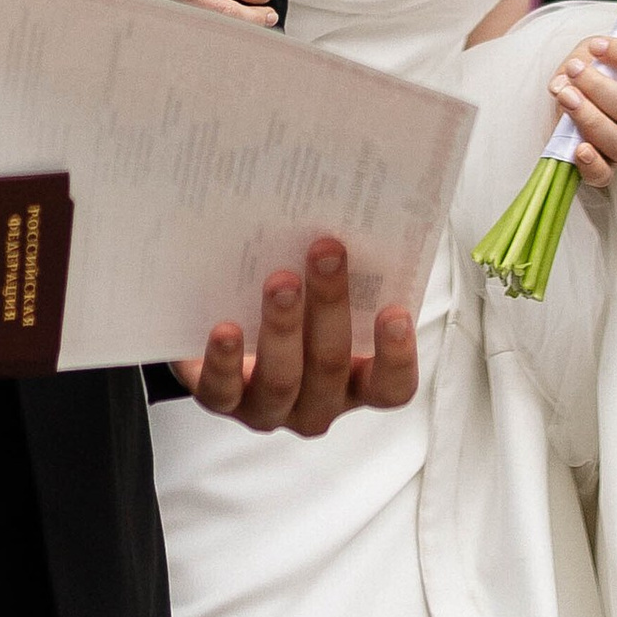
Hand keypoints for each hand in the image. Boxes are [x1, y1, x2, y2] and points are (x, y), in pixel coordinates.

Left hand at [178, 237, 418, 435]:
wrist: (219, 326)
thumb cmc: (291, 306)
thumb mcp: (321, 293)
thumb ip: (341, 269)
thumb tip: (349, 208)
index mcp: (355, 381)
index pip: (391, 387)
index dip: (397, 355)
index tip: (395, 311)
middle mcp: (317, 403)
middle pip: (331, 364)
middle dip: (330, 304)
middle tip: (325, 251)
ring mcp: (269, 408)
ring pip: (282, 378)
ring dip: (284, 326)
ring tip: (280, 282)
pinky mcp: (222, 401)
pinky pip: (224, 390)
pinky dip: (225, 360)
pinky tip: (225, 329)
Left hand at [550, 28, 616, 187]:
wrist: (567, 102)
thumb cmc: (586, 77)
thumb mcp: (588, 56)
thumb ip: (582, 60)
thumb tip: (565, 80)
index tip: (596, 46)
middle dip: (599, 87)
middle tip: (574, 70)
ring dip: (590, 118)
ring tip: (566, 97)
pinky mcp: (606, 167)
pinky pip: (605, 175)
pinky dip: (593, 164)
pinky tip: (579, 148)